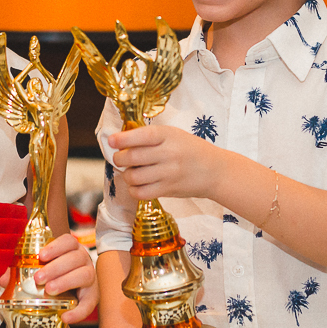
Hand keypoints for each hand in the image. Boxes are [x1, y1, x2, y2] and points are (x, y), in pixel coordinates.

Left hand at [0, 232, 96, 323]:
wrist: (69, 294)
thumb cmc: (51, 277)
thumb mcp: (37, 271)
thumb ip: (20, 272)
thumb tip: (4, 280)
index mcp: (70, 250)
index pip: (68, 241)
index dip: (56, 246)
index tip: (41, 255)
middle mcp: (83, 260)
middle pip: (75, 258)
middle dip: (56, 267)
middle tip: (38, 278)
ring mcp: (90, 277)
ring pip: (85, 275)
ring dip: (66, 282)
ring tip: (49, 290)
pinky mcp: (93, 296)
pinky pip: (90, 303)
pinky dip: (78, 312)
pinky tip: (66, 316)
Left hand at [107, 124, 222, 201]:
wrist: (215, 171)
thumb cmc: (191, 149)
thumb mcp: (174, 135)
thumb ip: (151, 136)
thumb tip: (122, 140)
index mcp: (169, 136)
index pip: (142, 136)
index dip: (123, 139)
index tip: (111, 141)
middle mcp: (168, 154)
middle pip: (133, 157)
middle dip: (119, 158)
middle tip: (119, 158)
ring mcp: (168, 174)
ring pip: (134, 177)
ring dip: (126, 175)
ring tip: (131, 171)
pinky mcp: (168, 190)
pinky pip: (142, 193)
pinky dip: (134, 190)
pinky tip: (137, 185)